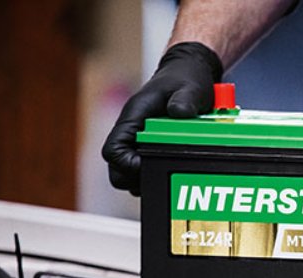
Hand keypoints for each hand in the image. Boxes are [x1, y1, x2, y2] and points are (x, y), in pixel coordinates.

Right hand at [102, 42, 221, 194]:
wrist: (190, 73)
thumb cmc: (185, 79)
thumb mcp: (190, 87)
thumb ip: (185, 99)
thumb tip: (180, 112)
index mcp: (132, 119)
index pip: (112, 151)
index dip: (125, 164)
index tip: (145, 166)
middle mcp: (131, 134)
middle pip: (118, 169)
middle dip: (135, 179)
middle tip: (161, 176)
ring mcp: (141, 142)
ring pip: (131, 173)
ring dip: (146, 179)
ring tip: (170, 173)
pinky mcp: (153, 147)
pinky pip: (147, 169)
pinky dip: (158, 174)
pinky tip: (176, 170)